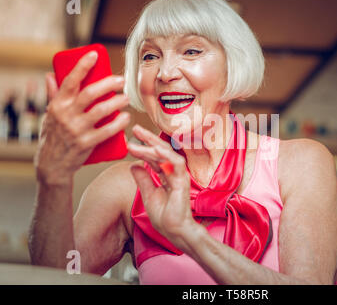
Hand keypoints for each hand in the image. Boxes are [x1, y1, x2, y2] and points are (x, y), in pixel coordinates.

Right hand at [35, 51, 130, 185]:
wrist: (52, 165)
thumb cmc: (53, 135)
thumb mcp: (49, 114)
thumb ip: (53, 95)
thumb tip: (51, 74)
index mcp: (57, 104)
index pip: (70, 80)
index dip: (83, 65)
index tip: (95, 54)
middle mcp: (66, 115)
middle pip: (90, 93)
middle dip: (108, 84)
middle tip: (121, 80)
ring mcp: (77, 130)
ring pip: (101, 111)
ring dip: (117, 102)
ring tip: (126, 98)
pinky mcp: (87, 143)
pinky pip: (107, 131)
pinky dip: (119, 123)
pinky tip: (126, 117)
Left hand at [128, 125, 199, 250]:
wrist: (175, 232)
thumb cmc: (165, 217)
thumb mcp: (148, 195)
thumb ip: (143, 179)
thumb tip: (133, 165)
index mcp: (167, 175)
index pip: (155, 157)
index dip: (143, 148)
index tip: (130, 141)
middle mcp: (173, 173)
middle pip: (161, 151)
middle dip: (148, 138)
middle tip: (135, 128)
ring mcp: (179, 176)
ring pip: (166, 153)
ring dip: (152, 143)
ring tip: (139, 135)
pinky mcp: (182, 181)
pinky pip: (176, 163)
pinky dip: (165, 154)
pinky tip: (153, 148)